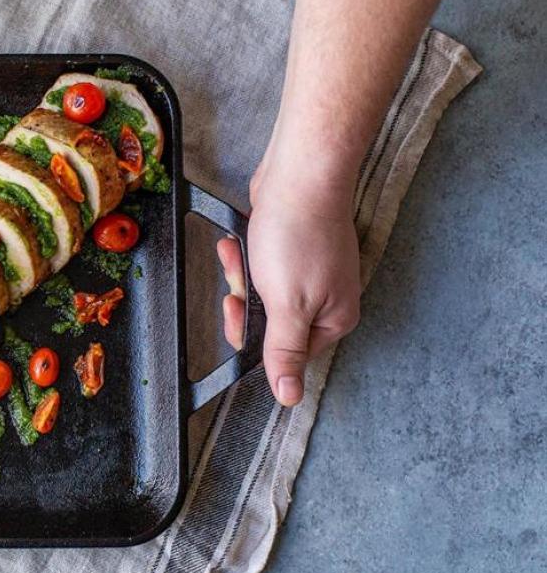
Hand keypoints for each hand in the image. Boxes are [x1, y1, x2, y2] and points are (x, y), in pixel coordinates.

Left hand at [218, 159, 360, 406]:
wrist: (299, 176)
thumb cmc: (297, 237)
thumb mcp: (287, 305)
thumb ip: (286, 352)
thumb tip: (290, 397)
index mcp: (334, 320)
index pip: (288, 353)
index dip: (255, 336)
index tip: (238, 312)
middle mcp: (327, 298)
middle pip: (272, 323)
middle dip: (246, 302)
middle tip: (239, 284)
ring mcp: (311, 272)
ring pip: (262, 293)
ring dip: (242, 275)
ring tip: (240, 254)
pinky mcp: (294, 249)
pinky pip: (261, 266)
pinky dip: (245, 256)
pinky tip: (238, 243)